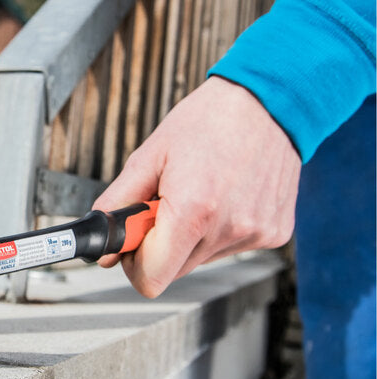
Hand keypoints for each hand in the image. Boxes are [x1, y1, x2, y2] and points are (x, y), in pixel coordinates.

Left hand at [93, 76, 300, 296]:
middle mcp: (228, 230)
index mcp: (193, 211)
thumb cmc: (208, 121)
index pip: (151, 278)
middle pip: (173, 271)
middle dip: (159, 246)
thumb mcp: (149, 156)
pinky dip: (218, 230)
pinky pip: (229, 248)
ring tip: (199, 192)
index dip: (133, 263)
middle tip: (164, 205)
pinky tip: (225, 195)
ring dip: (189, 236)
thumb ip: (118, 203)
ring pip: (199, 260)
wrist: (269, 100)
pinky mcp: (274, 234)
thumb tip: (103, 242)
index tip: (132, 240)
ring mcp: (255, 235)